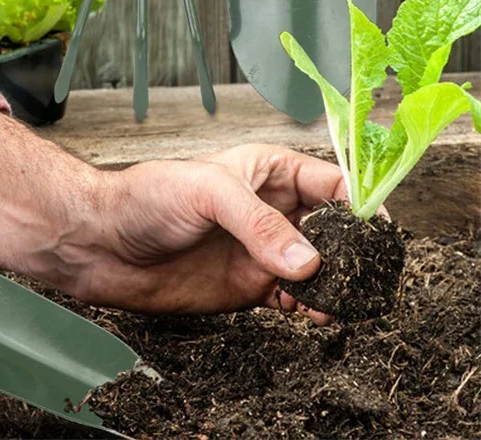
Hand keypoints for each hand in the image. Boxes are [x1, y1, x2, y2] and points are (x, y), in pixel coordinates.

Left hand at [74, 144, 344, 320]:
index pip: (329, 182)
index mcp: (267, 170)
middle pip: (334, 228)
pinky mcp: (250, 285)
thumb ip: (258, 224)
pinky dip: (313, 306)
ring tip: (346, 298)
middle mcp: (271, 209)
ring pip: (320, 266)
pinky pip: (295, 297)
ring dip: (338, 282)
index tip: (379, 231)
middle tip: (370, 274)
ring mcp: (262, 249)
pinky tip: (316, 313)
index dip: (358, 203)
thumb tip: (307, 260)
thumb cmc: (146, 197)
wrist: (103, 243)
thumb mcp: (206, 192)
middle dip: (356, 249)